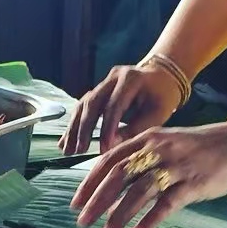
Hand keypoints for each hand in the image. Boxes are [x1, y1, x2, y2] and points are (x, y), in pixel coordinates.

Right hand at [59, 63, 183, 155]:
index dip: (107, 128)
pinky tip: (64, 142)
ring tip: (66, 150)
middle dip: (84, 129)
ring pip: (83, 105)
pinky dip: (73, 125)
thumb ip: (137, 129)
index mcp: (131, 79)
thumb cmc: (162, 97)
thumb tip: (114, 146)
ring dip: (73, 129)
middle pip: (92, 103)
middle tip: (79, 151)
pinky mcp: (97, 90)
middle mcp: (113, 77)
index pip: (114, 105)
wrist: (161, 76)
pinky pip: (82, 107)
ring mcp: (103, 82)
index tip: (104, 150)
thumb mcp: (157, 114)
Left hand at [69, 123, 226, 227]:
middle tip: (82, 221)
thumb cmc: (197, 149)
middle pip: (118, 177)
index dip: (89, 183)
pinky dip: (149, 220)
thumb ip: (137, 159)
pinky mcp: (192, 184)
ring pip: (139, 192)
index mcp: (146, 140)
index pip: (108, 161)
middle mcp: (157, 151)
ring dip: (119, 215)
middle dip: (97, 201)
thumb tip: (108, 182)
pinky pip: (166, 205)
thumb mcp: (163, 144)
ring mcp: (175, 167)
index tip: (76, 203)